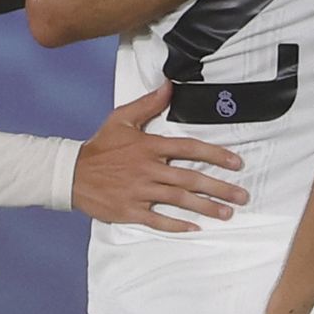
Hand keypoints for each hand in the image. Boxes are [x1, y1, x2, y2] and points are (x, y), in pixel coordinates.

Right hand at [72, 82, 248, 231]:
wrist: (71, 174)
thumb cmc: (100, 146)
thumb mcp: (122, 118)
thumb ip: (149, 103)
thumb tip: (169, 85)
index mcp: (149, 146)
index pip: (189, 148)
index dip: (215, 155)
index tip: (236, 163)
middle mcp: (148, 169)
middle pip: (190, 179)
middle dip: (219, 188)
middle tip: (242, 196)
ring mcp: (139, 191)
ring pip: (179, 200)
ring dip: (205, 207)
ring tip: (227, 213)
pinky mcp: (130, 210)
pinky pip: (158, 220)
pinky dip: (177, 225)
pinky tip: (195, 227)